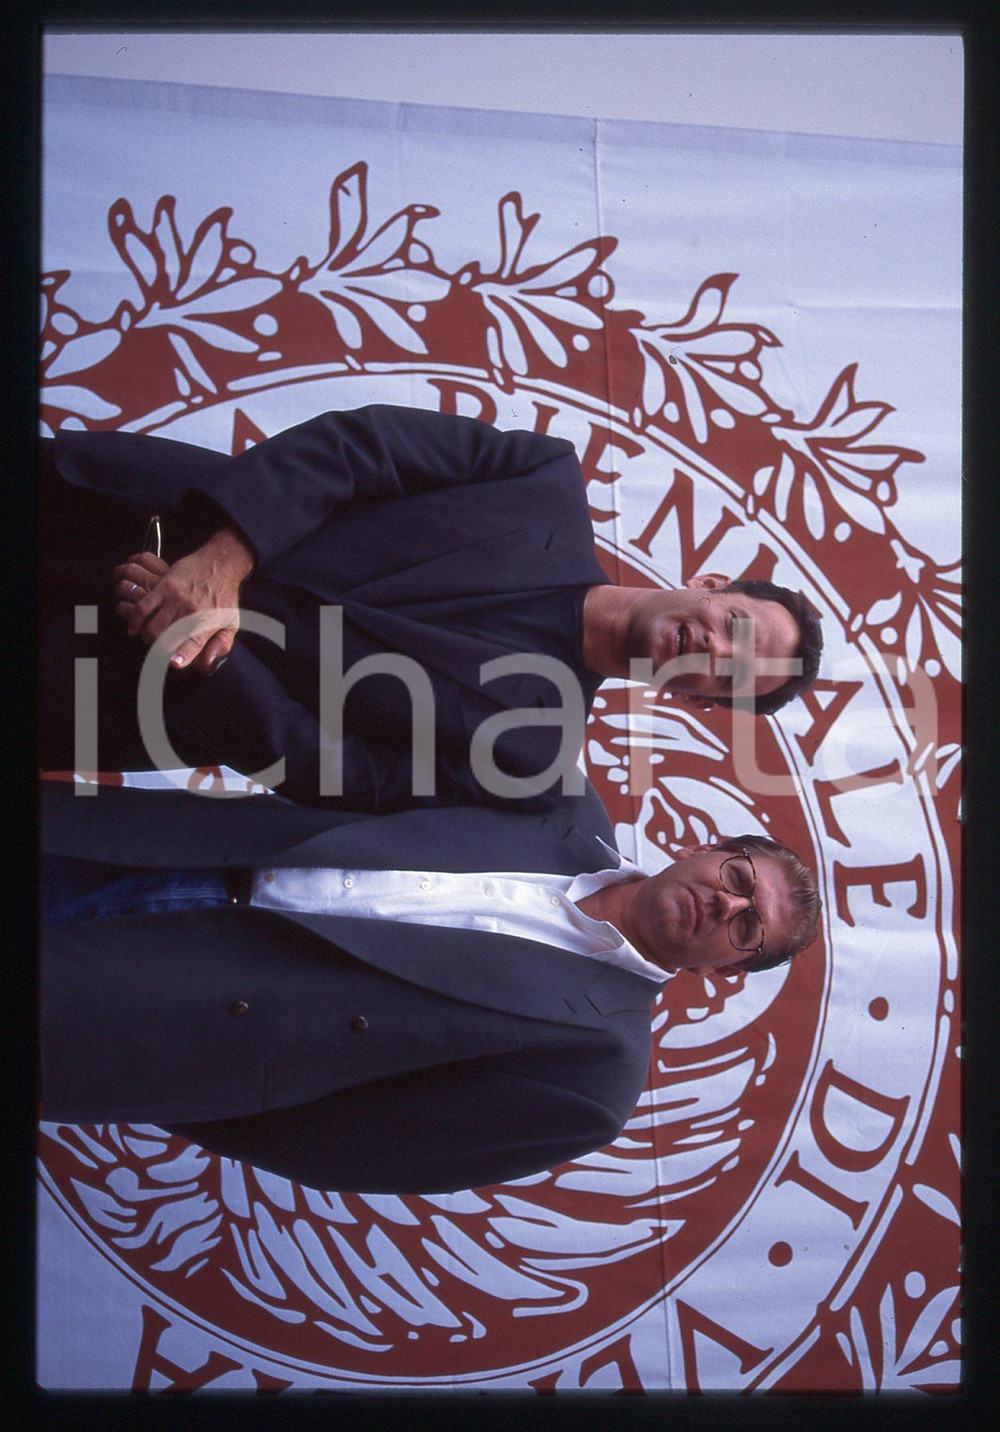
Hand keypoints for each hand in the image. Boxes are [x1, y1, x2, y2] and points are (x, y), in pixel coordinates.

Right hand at [112, 527, 253, 674]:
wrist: (220, 564)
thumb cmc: (225, 597)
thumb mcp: (231, 622)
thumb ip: (222, 645)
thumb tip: (208, 662)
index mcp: (207, 622)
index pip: (194, 642)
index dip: (184, 654)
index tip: (174, 663)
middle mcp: (190, 611)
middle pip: (166, 639)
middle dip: (158, 650)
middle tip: (158, 649)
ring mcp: (175, 599)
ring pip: (152, 626)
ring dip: (147, 637)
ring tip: (149, 637)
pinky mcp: (163, 587)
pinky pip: (143, 606)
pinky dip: (135, 620)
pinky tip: (133, 628)